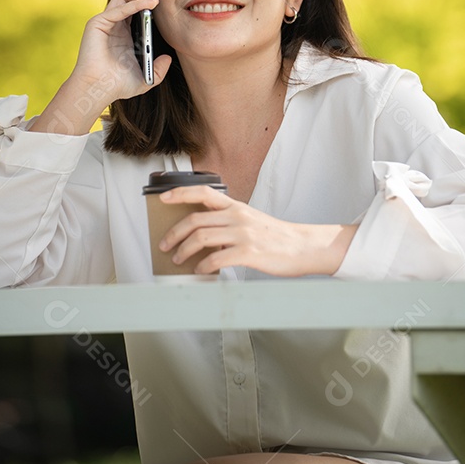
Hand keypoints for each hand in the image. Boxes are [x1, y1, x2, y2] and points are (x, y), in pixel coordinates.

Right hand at [69, 0, 171, 104]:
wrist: (98, 90)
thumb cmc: (117, 85)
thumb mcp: (145, 78)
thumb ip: (158, 69)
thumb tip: (168, 58)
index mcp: (123, 32)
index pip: (134, 5)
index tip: (161, 0)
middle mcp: (113, 24)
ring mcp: (104, 22)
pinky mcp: (97, 24)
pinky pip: (118, 9)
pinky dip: (134, 4)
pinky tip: (147, 4)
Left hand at [157, 186, 357, 276]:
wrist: (302, 247)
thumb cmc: (275, 237)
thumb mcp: (250, 221)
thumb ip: (228, 223)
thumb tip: (202, 236)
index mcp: (236, 206)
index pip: (203, 192)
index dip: (180, 193)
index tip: (163, 198)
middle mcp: (237, 216)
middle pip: (195, 220)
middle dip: (174, 233)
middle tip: (165, 244)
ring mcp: (243, 234)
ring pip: (201, 238)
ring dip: (184, 251)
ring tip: (178, 260)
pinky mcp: (248, 253)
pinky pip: (217, 259)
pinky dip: (203, 267)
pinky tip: (200, 271)